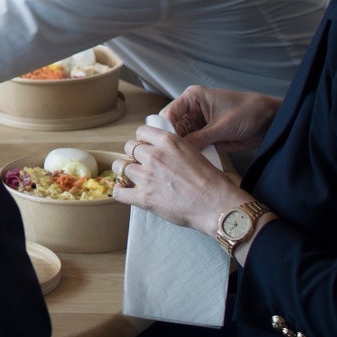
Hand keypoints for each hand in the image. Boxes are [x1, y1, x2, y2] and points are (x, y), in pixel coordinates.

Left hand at [112, 124, 246, 233]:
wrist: (218, 205)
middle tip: (140, 164)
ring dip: (125, 171)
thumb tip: (165, 153)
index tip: (144, 146)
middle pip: (129, 147)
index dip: (142, 140)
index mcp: (168, 142)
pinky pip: (119, 191)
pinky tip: (126, 191)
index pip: (141, 132)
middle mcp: (154, 155)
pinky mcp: (144, 197)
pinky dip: (120, 191)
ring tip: (131, 177)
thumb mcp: (194, 153)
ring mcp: (147, 176)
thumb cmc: (214, 182)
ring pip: (120, 166)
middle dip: (133, 155)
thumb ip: (174, 150)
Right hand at [161, 85, 279, 151]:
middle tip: (171, 157)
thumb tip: (180, 151)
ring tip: (180, 162)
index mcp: (192, 98)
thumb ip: (200, 138)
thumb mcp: (223, 126)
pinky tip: (192, 162)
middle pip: (173, 127)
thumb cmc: (248, 113)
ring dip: (182, 149)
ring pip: (182, 138)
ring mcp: (199, 123)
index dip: (165, 129)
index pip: (169, 113)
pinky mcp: (206, 135)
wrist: (270, 122)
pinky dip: (193, 153)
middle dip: (172, 141)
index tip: (165, 146)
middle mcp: (192, 110)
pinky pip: (194, 145)